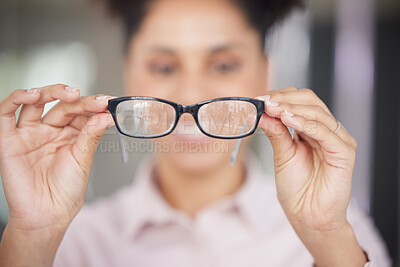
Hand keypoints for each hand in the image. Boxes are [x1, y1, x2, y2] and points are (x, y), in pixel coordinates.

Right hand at [0, 84, 113, 231]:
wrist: (48, 214)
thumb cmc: (67, 190)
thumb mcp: (83, 159)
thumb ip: (91, 135)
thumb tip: (106, 115)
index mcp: (70, 135)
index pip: (80, 112)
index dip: (92, 105)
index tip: (108, 101)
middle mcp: (50, 131)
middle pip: (61, 106)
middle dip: (78, 100)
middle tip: (95, 100)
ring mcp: (30, 134)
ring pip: (35, 103)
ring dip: (49, 92)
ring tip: (69, 94)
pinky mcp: (10, 140)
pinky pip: (6, 114)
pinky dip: (16, 99)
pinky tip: (32, 95)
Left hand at [257, 87, 365, 265]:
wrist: (308, 216)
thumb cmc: (297, 190)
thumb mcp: (282, 155)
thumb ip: (276, 132)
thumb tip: (262, 112)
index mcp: (312, 130)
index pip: (300, 102)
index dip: (279, 97)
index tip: (258, 99)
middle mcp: (327, 132)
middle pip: (310, 101)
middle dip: (284, 99)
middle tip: (263, 101)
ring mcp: (337, 140)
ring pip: (317, 113)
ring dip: (292, 108)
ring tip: (272, 108)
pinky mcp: (344, 153)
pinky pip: (325, 132)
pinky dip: (306, 123)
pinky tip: (288, 119)